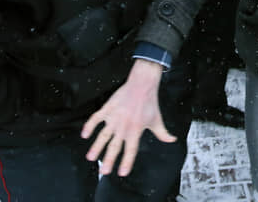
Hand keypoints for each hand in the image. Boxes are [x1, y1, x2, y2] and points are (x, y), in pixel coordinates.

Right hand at [81, 60, 176, 176]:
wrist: (142, 84)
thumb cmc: (150, 103)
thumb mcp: (157, 120)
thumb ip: (163, 133)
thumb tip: (172, 140)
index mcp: (136, 131)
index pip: (131, 150)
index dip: (127, 162)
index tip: (121, 173)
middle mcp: (124, 127)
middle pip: (115, 147)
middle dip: (108, 160)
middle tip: (103, 171)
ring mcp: (114, 118)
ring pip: (103, 136)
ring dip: (96, 147)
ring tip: (91, 158)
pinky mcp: (108, 109)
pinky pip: (96, 119)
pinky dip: (89, 126)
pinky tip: (84, 134)